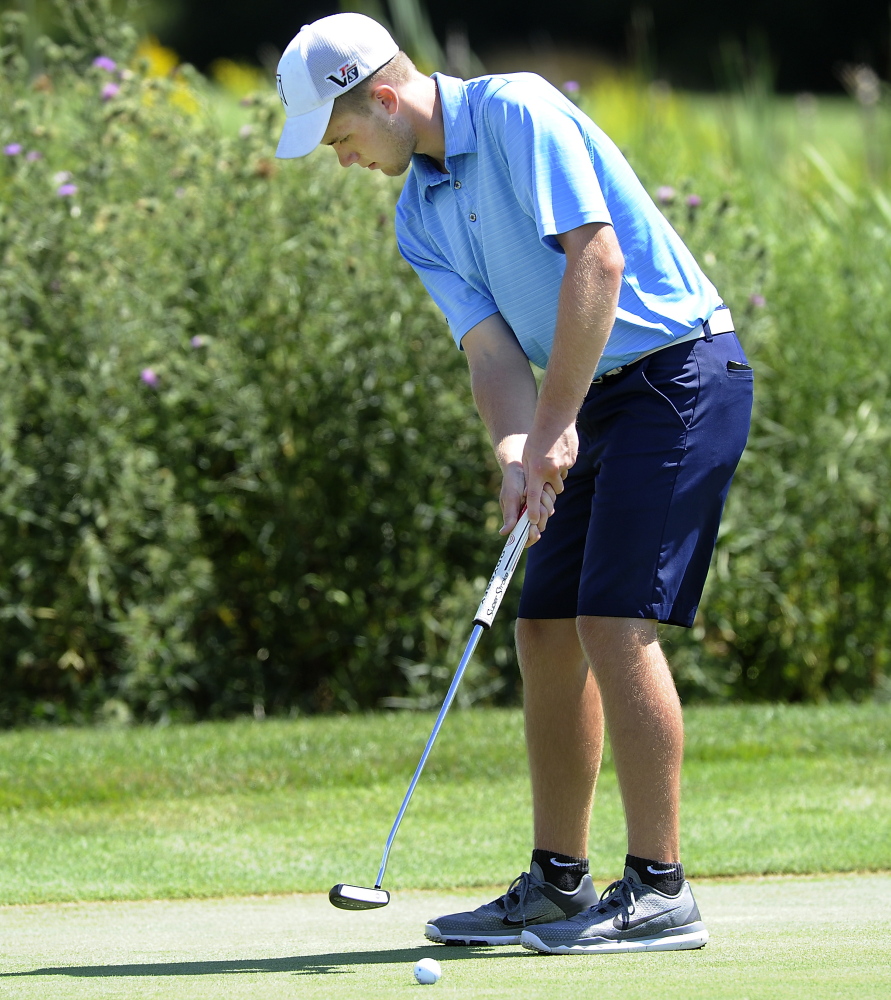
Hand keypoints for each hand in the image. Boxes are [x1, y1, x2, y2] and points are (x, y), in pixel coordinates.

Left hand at [521, 422, 577, 542]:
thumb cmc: (537, 436)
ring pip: (561, 479)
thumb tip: (531, 490)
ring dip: (556, 475)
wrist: (555, 417)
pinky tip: (558, 450)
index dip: (533, 510)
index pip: (534, 496)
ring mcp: (564, 465)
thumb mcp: (527, 455)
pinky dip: (563, 463)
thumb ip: (529, 473)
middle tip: (545, 475)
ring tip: (550, 458)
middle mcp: (551, 470)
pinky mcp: (572, 459)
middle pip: (553, 490)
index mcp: (536, 470)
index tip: (533, 521)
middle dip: (550, 487)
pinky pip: (567, 467)